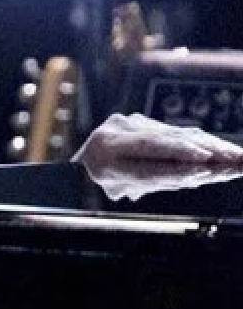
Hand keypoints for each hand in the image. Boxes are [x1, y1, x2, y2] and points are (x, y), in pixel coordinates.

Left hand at [72, 113, 242, 200]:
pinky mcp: (146, 123)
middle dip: (206, 150)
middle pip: (170, 137)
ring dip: (212, 147)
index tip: (204, 160)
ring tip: (239, 159)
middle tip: (236, 160)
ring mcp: (134, 122)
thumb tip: (193, 173)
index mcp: (107, 144)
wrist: (81, 164)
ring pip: (179, 134)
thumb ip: (153, 179)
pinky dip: (204, 144)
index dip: (178, 152)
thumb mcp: (120, 186)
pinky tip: (227, 153)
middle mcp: (120, 127)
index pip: (148, 146)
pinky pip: (179, 134)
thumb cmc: (98, 181)